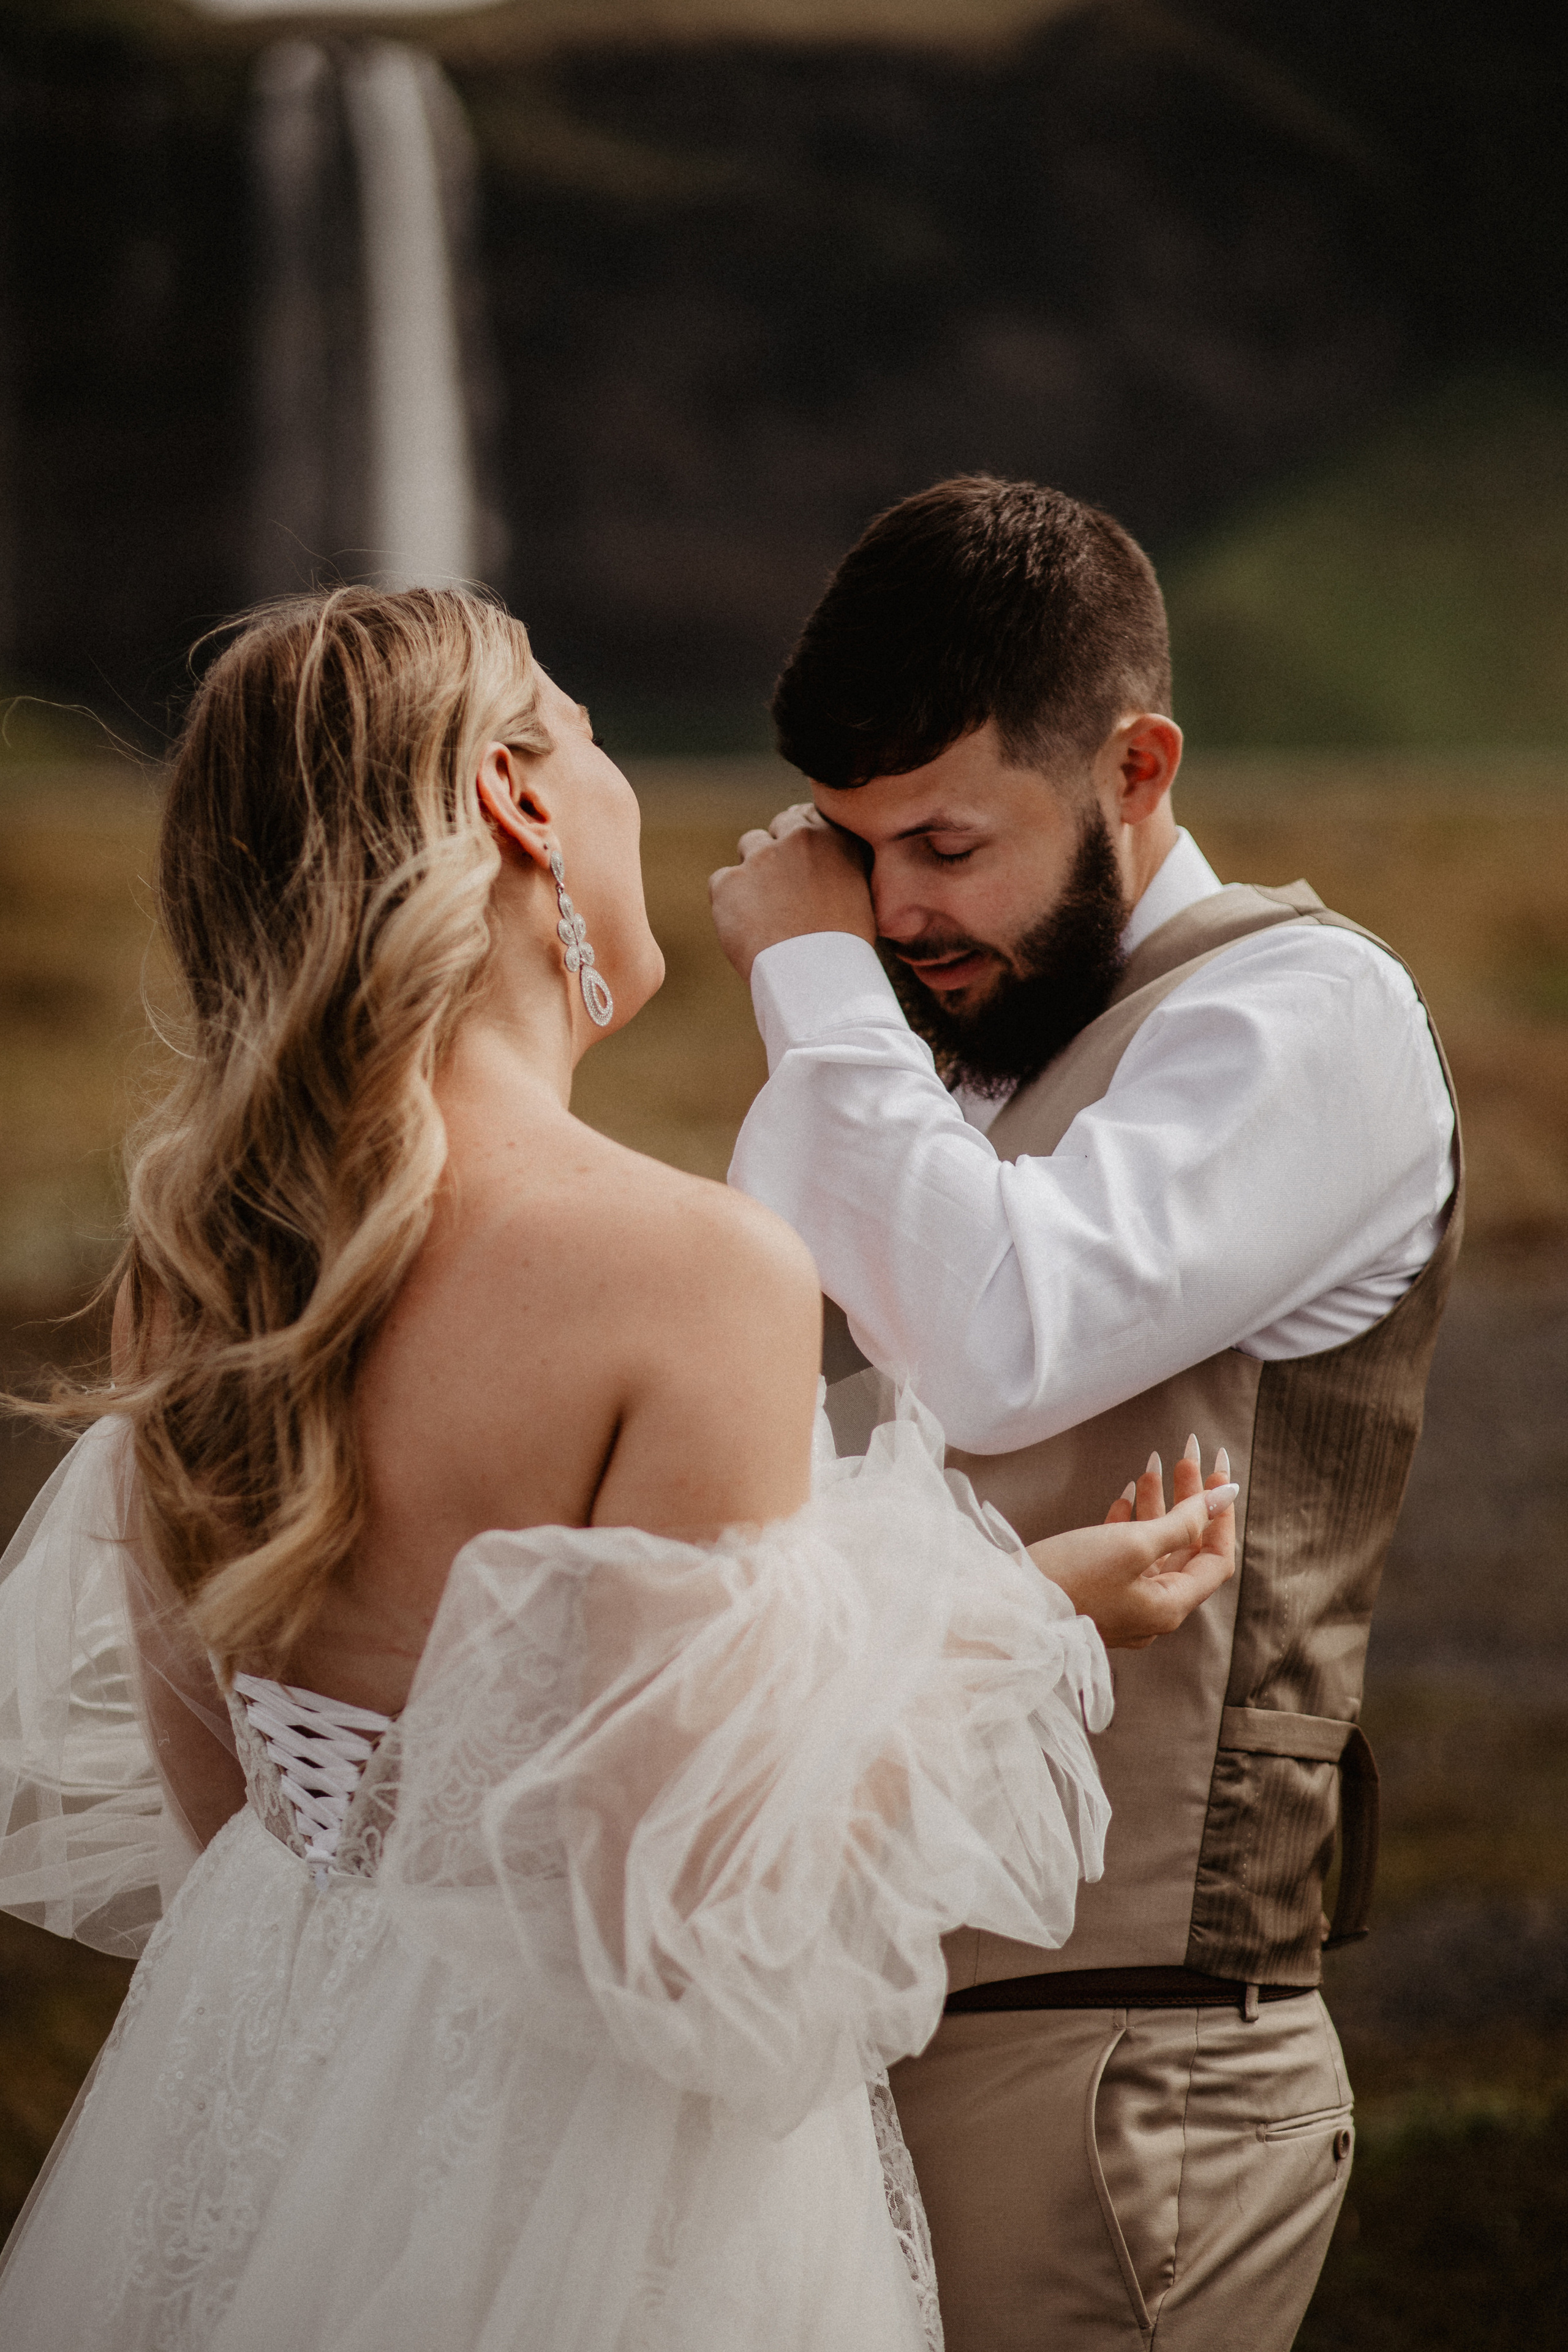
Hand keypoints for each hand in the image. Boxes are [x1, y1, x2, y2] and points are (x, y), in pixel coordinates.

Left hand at [709, 803, 875, 982]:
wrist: (816, 978)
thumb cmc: (842, 949)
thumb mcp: (858, 895)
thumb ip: (837, 866)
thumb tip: (819, 865)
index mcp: (834, 839)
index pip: (806, 817)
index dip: (798, 840)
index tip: (798, 863)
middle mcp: (797, 839)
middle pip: (776, 828)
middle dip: (776, 851)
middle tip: (781, 890)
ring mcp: (760, 857)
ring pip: (749, 847)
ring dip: (754, 871)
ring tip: (766, 912)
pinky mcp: (729, 881)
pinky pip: (721, 881)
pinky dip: (729, 902)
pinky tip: (747, 928)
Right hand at [1026, 1437, 1237, 1649]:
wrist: (1007, 1609)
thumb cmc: (1071, 1578)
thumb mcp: (1133, 1545)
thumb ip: (1183, 1521)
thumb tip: (1225, 1496)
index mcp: (1169, 1606)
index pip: (1214, 1557)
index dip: (1219, 1513)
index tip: (1217, 1469)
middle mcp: (1152, 1612)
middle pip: (1184, 1550)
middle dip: (1186, 1501)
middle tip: (1185, 1457)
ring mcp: (1124, 1606)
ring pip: (1154, 1551)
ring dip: (1155, 1507)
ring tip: (1152, 1465)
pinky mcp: (1097, 1596)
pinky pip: (1125, 1558)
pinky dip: (1128, 1524)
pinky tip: (1124, 1496)